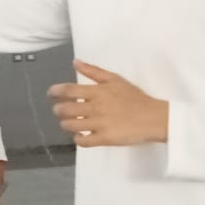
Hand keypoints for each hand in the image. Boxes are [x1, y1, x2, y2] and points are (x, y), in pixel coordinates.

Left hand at [48, 61, 169, 147]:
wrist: (154, 117)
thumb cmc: (135, 97)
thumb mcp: (115, 79)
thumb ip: (93, 71)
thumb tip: (75, 62)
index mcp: (98, 91)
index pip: (68, 90)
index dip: (54, 92)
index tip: (50, 94)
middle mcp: (96, 107)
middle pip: (65, 109)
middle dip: (58, 110)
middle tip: (60, 111)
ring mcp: (99, 124)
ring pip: (70, 126)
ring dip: (65, 125)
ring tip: (69, 123)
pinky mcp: (105, 139)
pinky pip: (83, 142)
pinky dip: (77, 139)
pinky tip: (80, 136)